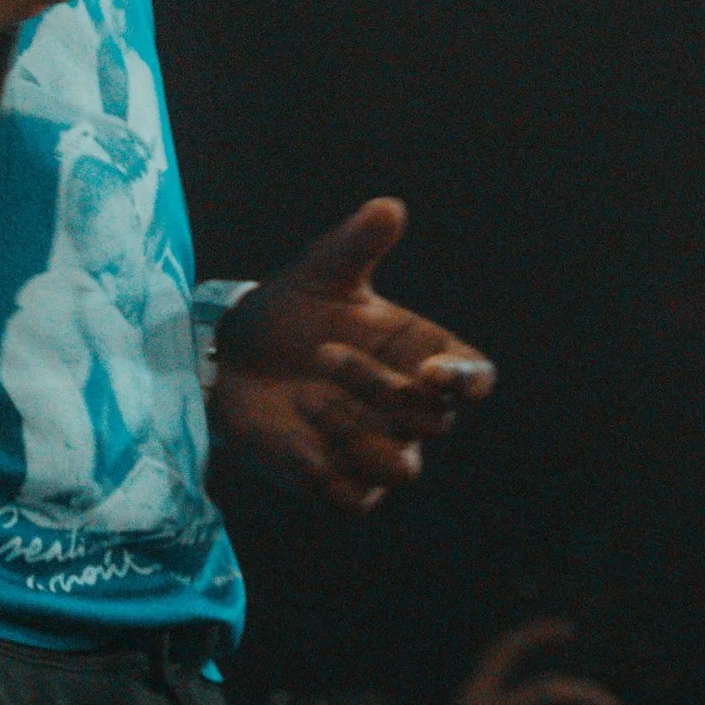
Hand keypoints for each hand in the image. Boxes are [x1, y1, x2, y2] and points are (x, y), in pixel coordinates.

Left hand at [208, 198, 491, 511]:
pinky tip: (293, 438)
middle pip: (431, 421)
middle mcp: (410, 410)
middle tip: (322, 353)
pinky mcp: (339, 484)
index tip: (432, 371)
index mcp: (422, 357)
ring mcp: (378, 451)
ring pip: (399, 468)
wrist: (229, 356)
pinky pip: (354, 498)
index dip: (465, 380)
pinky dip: (326, 471)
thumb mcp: (320, 273)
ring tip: (302, 396)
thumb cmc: (290, 310)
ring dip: (352, 432)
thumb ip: (356, 245)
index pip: (475, 379)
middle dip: (379, 388)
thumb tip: (389, 206)